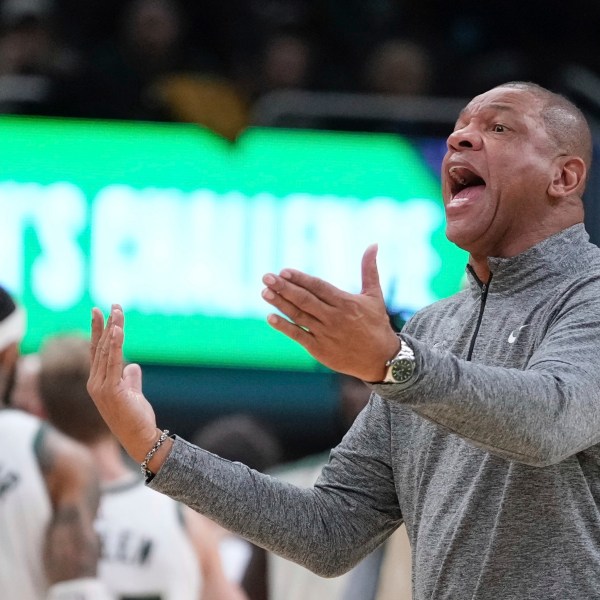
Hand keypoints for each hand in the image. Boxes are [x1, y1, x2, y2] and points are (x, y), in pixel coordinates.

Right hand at [87, 305, 159, 461]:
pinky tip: (117, 331)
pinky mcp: (111, 390)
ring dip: (112, 330)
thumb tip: (133, 366)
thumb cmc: (135, 418)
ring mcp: (101, 387)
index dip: (99, 331)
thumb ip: (131, 379)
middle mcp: (96, 382)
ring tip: (117, 312)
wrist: (140, 439)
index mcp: (99, 382)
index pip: (97, 351)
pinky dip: (114, 345)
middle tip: (112, 305)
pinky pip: (112, 362)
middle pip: (99, 347)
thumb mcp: (133, 394)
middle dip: (106, 325)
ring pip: (106, 352)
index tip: (101, 312)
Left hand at [261, 244, 399, 381]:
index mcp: (345, 302)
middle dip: (284, 287)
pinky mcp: (319, 349)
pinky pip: (298, 335)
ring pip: (299, 316)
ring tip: (265, 292)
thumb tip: (373, 244)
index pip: (318, 287)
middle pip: (305, 300)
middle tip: (266, 277)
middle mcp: (334, 317)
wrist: (381, 359)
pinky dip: (284, 327)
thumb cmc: (376, 325)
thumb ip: (369, 270)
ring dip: (280, 304)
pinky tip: (270, 317)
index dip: (300, 279)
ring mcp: (325, 334)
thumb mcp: (374, 295)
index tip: (284, 270)